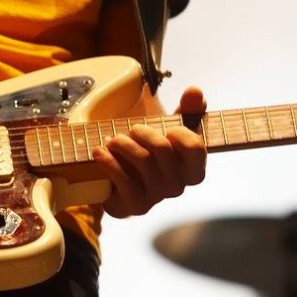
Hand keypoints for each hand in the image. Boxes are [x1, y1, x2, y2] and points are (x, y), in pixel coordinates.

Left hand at [93, 87, 206, 217]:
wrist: (116, 181)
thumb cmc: (146, 152)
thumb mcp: (168, 128)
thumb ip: (187, 111)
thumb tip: (195, 91)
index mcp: (191, 168)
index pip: (196, 148)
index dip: (181, 134)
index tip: (168, 129)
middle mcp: (176, 186)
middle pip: (162, 149)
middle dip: (143, 132)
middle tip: (131, 129)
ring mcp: (155, 197)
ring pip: (142, 161)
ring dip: (123, 144)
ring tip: (112, 139)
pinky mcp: (133, 205)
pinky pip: (123, 181)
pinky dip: (109, 162)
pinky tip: (100, 152)